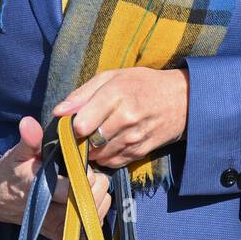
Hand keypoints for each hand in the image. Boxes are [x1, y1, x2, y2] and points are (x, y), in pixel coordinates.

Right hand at [0, 116, 111, 239]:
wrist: (0, 198)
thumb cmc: (13, 171)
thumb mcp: (18, 152)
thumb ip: (29, 139)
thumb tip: (28, 122)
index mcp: (38, 188)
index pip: (71, 187)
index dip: (83, 173)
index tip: (81, 162)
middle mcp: (49, 211)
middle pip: (90, 199)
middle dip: (95, 181)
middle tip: (86, 170)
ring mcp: (57, 224)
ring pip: (97, 210)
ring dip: (98, 194)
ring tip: (86, 182)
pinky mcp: (63, 232)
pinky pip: (93, 222)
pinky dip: (96, 207)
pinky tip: (87, 195)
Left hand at [51, 67, 189, 169]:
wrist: (182, 99)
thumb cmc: (142, 84)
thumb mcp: (113, 77)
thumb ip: (83, 93)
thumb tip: (58, 112)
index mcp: (116, 94)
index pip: (81, 124)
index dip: (71, 126)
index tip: (71, 123)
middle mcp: (126, 118)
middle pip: (88, 141)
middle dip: (80, 139)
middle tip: (82, 132)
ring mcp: (135, 137)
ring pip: (99, 154)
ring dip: (92, 149)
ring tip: (95, 137)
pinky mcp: (141, 151)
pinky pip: (113, 162)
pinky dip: (106, 156)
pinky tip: (109, 144)